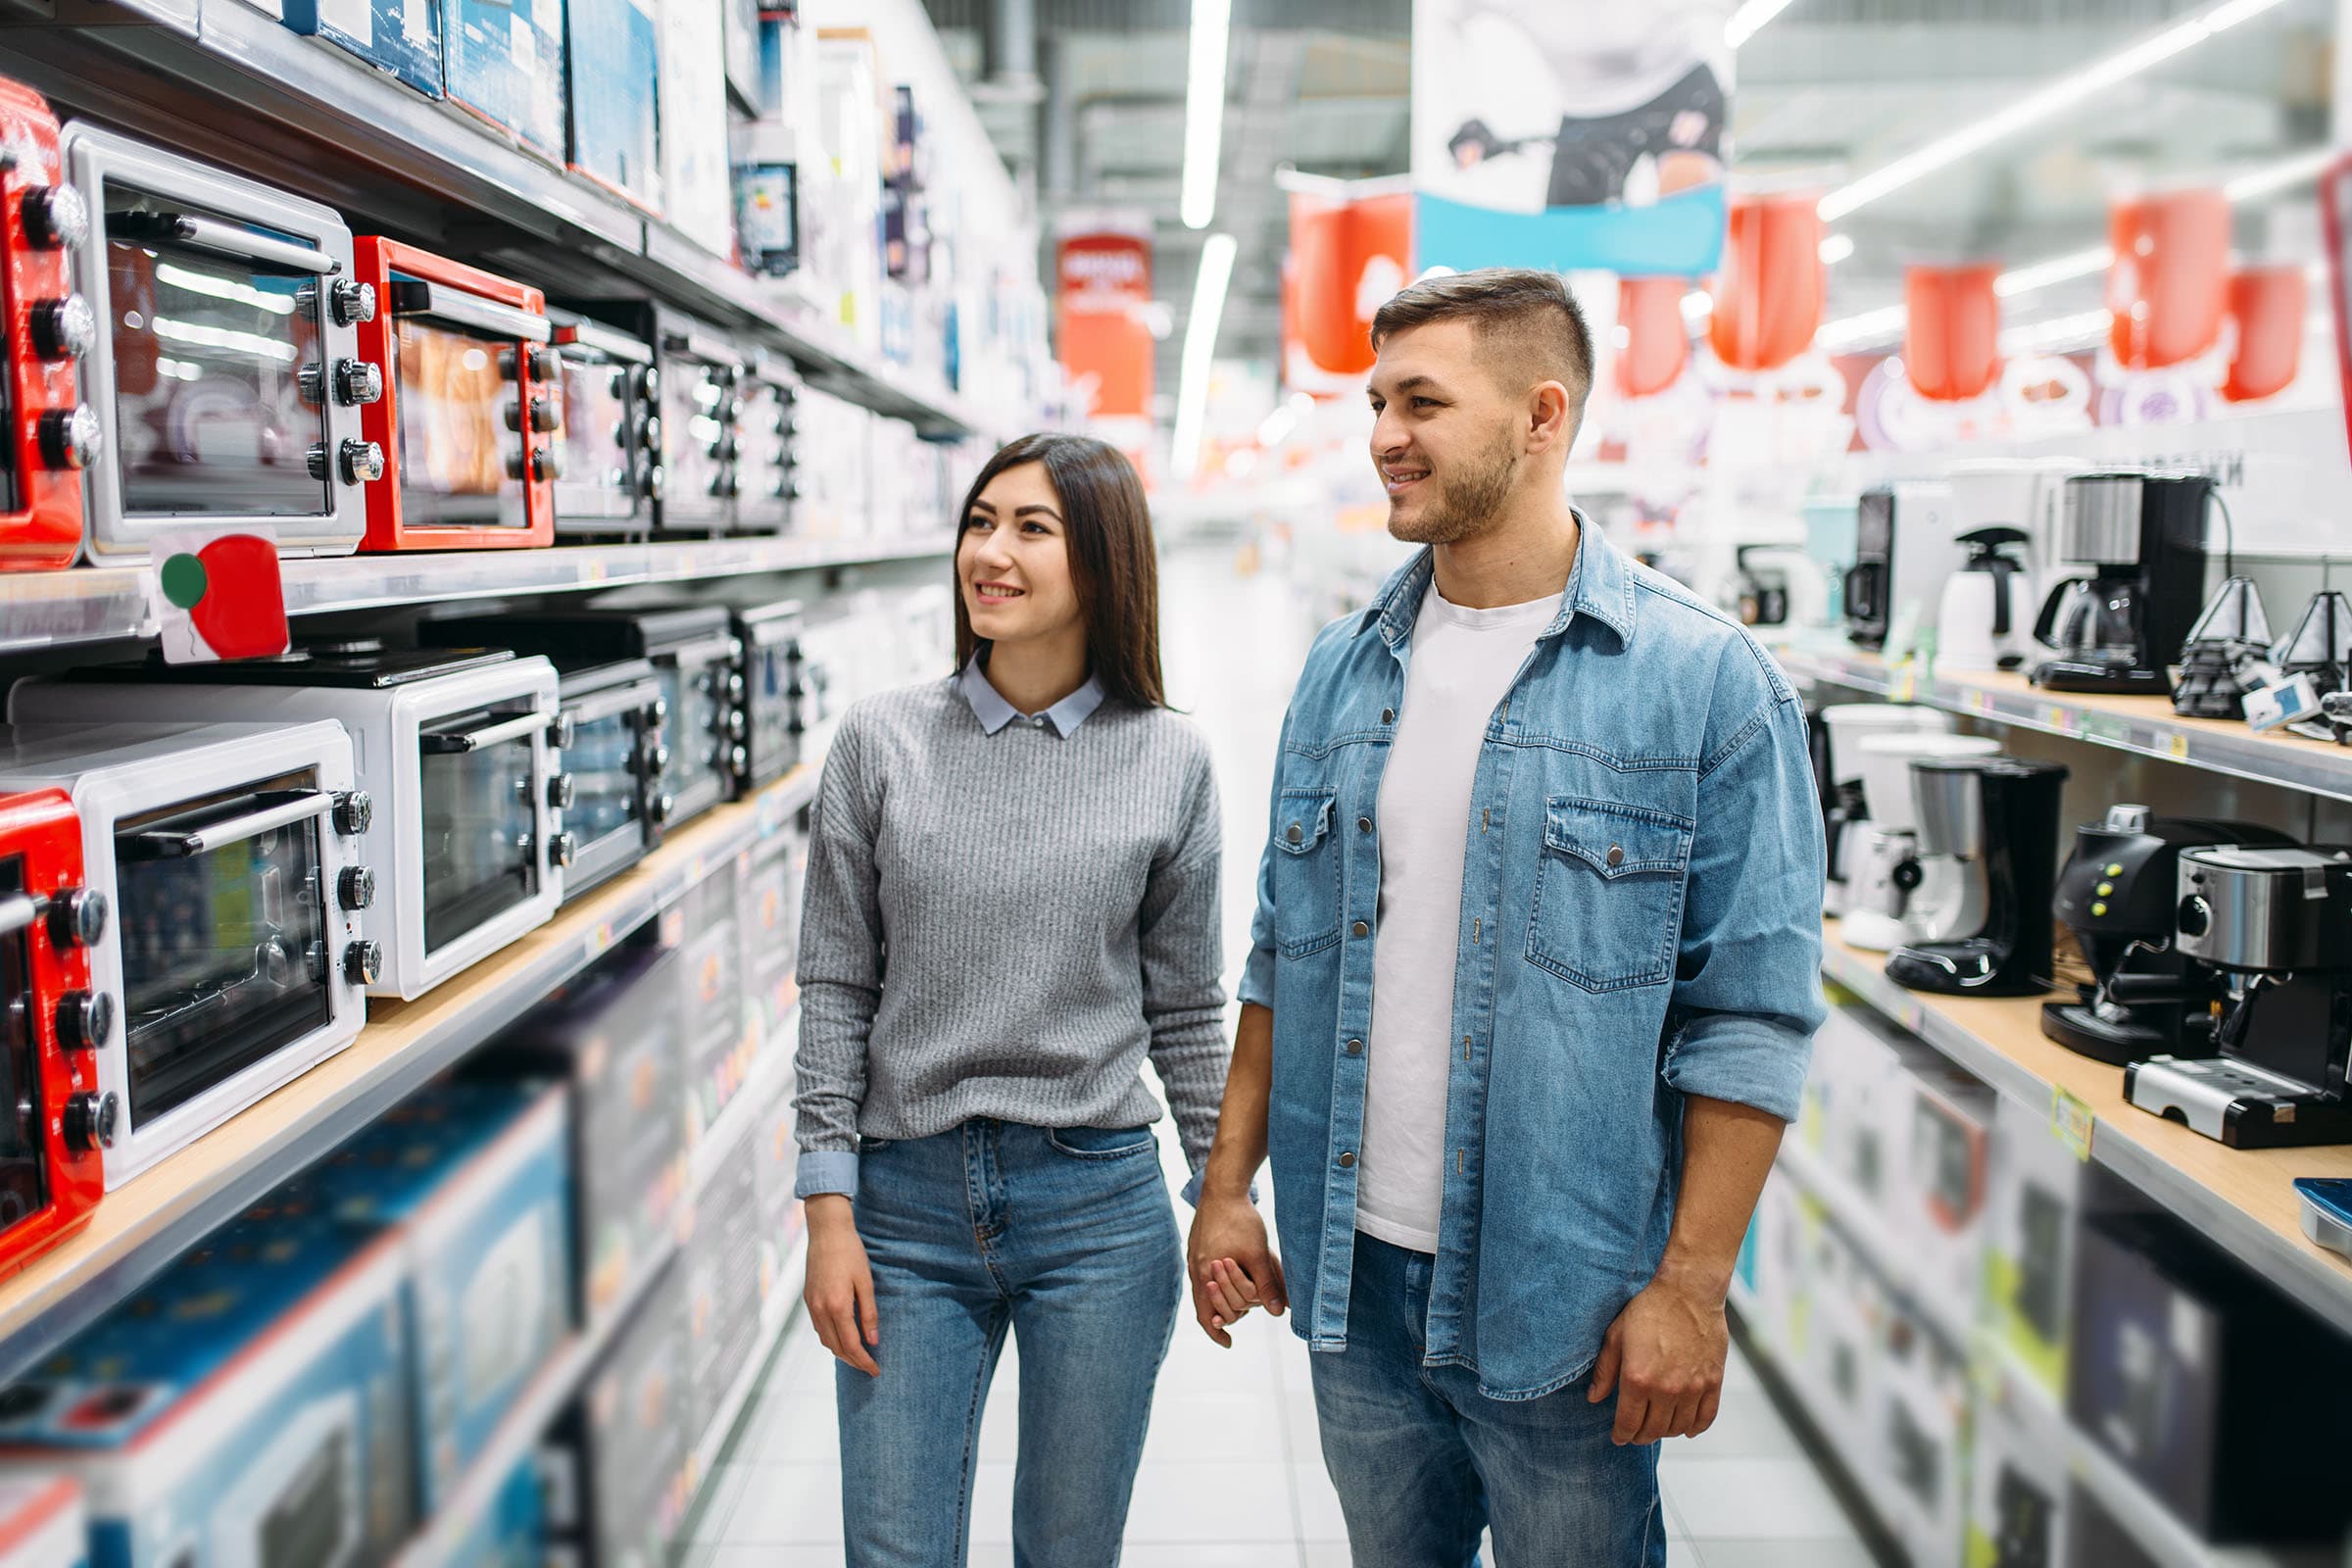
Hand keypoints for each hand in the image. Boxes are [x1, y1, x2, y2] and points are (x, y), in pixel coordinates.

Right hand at [803, 1195, 879, 1376]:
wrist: (827, 1232)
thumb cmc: (851, 1253)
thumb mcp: (865, 1282)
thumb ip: (869, 1314)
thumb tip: (873, 1341)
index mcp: (837, 1306)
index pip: (851, 1345)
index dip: (864, 1361)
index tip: (876, 1370)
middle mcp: (820, 1310)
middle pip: (836, 1347)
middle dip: (853, 1361)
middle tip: (869, 1367)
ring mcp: (811, 1305)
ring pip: (825, 1340)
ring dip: (840, 1352)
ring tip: (857, 1356)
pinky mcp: (808, 1299)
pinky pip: (818, 1328)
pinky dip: (831, 1338)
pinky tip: (842, 1337)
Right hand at [1186, 1190, 1286, 1348]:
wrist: (1222, 1187)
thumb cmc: (1240, 1220)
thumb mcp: (1258, 1254)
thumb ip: (1266, 1284)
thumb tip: (1278, 1312)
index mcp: (1205, 1274)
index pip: (1205, 1316)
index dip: (1216, 1333)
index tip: (1229, 1343)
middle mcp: (1194, 1268)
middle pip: (1205, 1304)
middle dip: (1225, 1312)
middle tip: (1245, 1313)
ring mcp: (1193, 1256)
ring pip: (1204, 1289)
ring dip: (1222, 1296)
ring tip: (1239, 1297)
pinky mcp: (1196, 1246)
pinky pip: (1203, 1274)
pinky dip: (1217, 1282)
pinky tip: (1230, 1275)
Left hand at [1586, 1263, 1727, 1444]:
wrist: (1688, 1292)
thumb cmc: (1650, 1309)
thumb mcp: (1616, 1336)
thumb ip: (1605, 1371)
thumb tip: (1594, 1398)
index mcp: (1637, 1379)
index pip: (1628, 1423)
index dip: (1621, 1434)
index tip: (1619, 1436)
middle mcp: (1666, 1389)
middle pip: (1653, 1430)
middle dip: (1641, 1436)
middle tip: (1635, 1433)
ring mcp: (1692, 1388)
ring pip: (1678, 1428)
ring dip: (1665, 1432)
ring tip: (1657, 1426)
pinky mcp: (1713, 1382)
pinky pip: (1705, 1418)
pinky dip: (1695, 1429)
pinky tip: (1686, 1428)